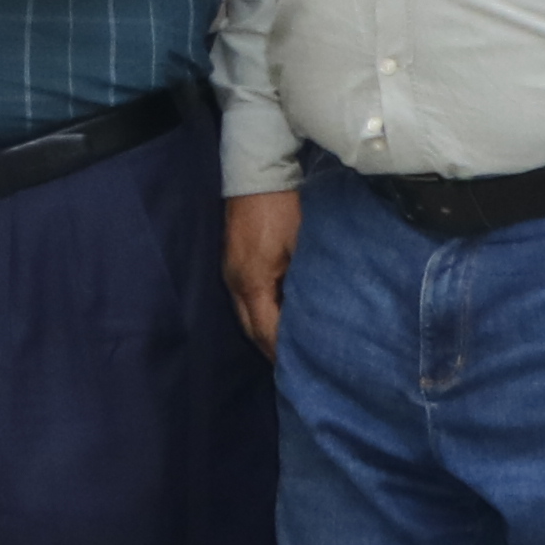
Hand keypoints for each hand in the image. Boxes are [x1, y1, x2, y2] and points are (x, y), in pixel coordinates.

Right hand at [224, 187, 300, 356]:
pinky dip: (260, 314)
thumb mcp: (301, 248)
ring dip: (264, 333)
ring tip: (287, 349)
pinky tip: (276, 318)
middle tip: (296, 369)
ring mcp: (230, 271)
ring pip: (246, 315)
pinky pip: (245, 299)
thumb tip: (314, 315)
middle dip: (270, 350)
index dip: (282, 352)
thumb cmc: (284, 209)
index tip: (301, 371)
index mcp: (251, 282)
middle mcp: (234, 281)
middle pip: (251, 328)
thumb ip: (303, 285)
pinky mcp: (233, 262)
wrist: (256, 174)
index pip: (266, 331)